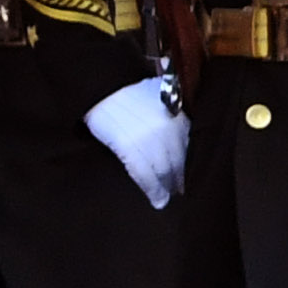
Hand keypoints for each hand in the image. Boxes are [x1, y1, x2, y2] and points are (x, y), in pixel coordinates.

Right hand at [84, 73, 187, 210]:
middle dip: (179, 179)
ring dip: (167, 188)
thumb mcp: (157, 98)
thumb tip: (181, 134)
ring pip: (164, 170)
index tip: (186, 178)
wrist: (100, 87)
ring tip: (166, 198)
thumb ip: (172, 115)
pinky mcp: (129, 146)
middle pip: (178, 162)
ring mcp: (148, 137)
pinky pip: (144, 174)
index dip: (188, 166)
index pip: (188, 149)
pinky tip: (157, 200)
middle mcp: (166, 127)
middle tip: (179, 192)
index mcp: (176, 116)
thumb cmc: (127, 93)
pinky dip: (152, 189)